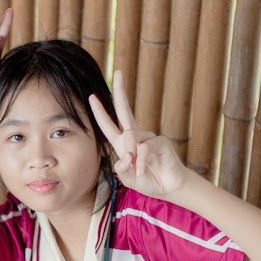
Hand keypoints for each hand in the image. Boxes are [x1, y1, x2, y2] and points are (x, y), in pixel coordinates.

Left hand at [88, 70, 188, 199]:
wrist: (168, 188)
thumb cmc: (148, 181)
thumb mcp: (128, 178)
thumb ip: (122, 168)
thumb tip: (126, 154)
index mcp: (123, 143)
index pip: (109, 124)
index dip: (100, 112)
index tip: (92, 96)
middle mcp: (136, 136)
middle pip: (125, 110)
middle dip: (120, 92)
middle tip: (118, 72)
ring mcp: (149, 137)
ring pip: (130, 137)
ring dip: (131, 156)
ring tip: (138, 170)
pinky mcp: (161, 142)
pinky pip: (144, 148)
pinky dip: (141, 162)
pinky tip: (143, 170)